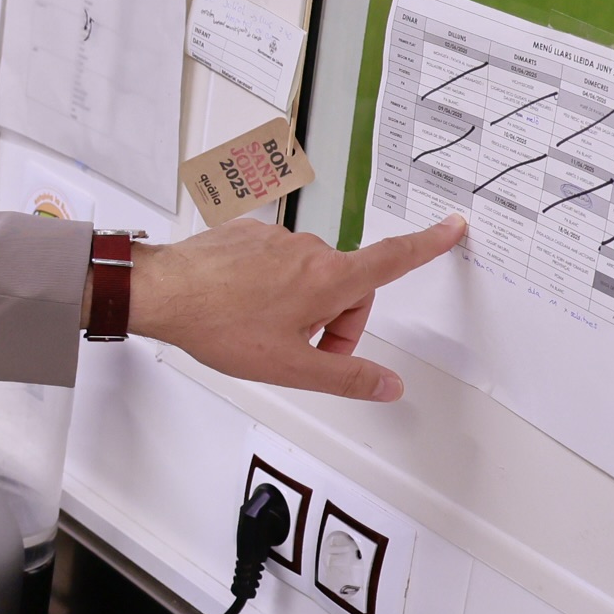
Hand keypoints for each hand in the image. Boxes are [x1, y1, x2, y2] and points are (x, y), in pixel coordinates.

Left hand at [131, 213, 467, 400]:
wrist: (162, 293)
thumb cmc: (220, 324)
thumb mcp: (292, 367)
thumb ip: (346, 377)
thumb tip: (387, 385)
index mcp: (328, 278)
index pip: (393, 259)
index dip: (428, 245)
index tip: (451, 228)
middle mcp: (307, 250)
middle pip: (347, 285)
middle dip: (336, 321)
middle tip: (302, 351)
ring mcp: (275, 239)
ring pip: (309, 276)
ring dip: (301, 305)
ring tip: (262, 331)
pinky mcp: (246, 234)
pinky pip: (276, 262)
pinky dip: (271, 286)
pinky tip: (242, 308)